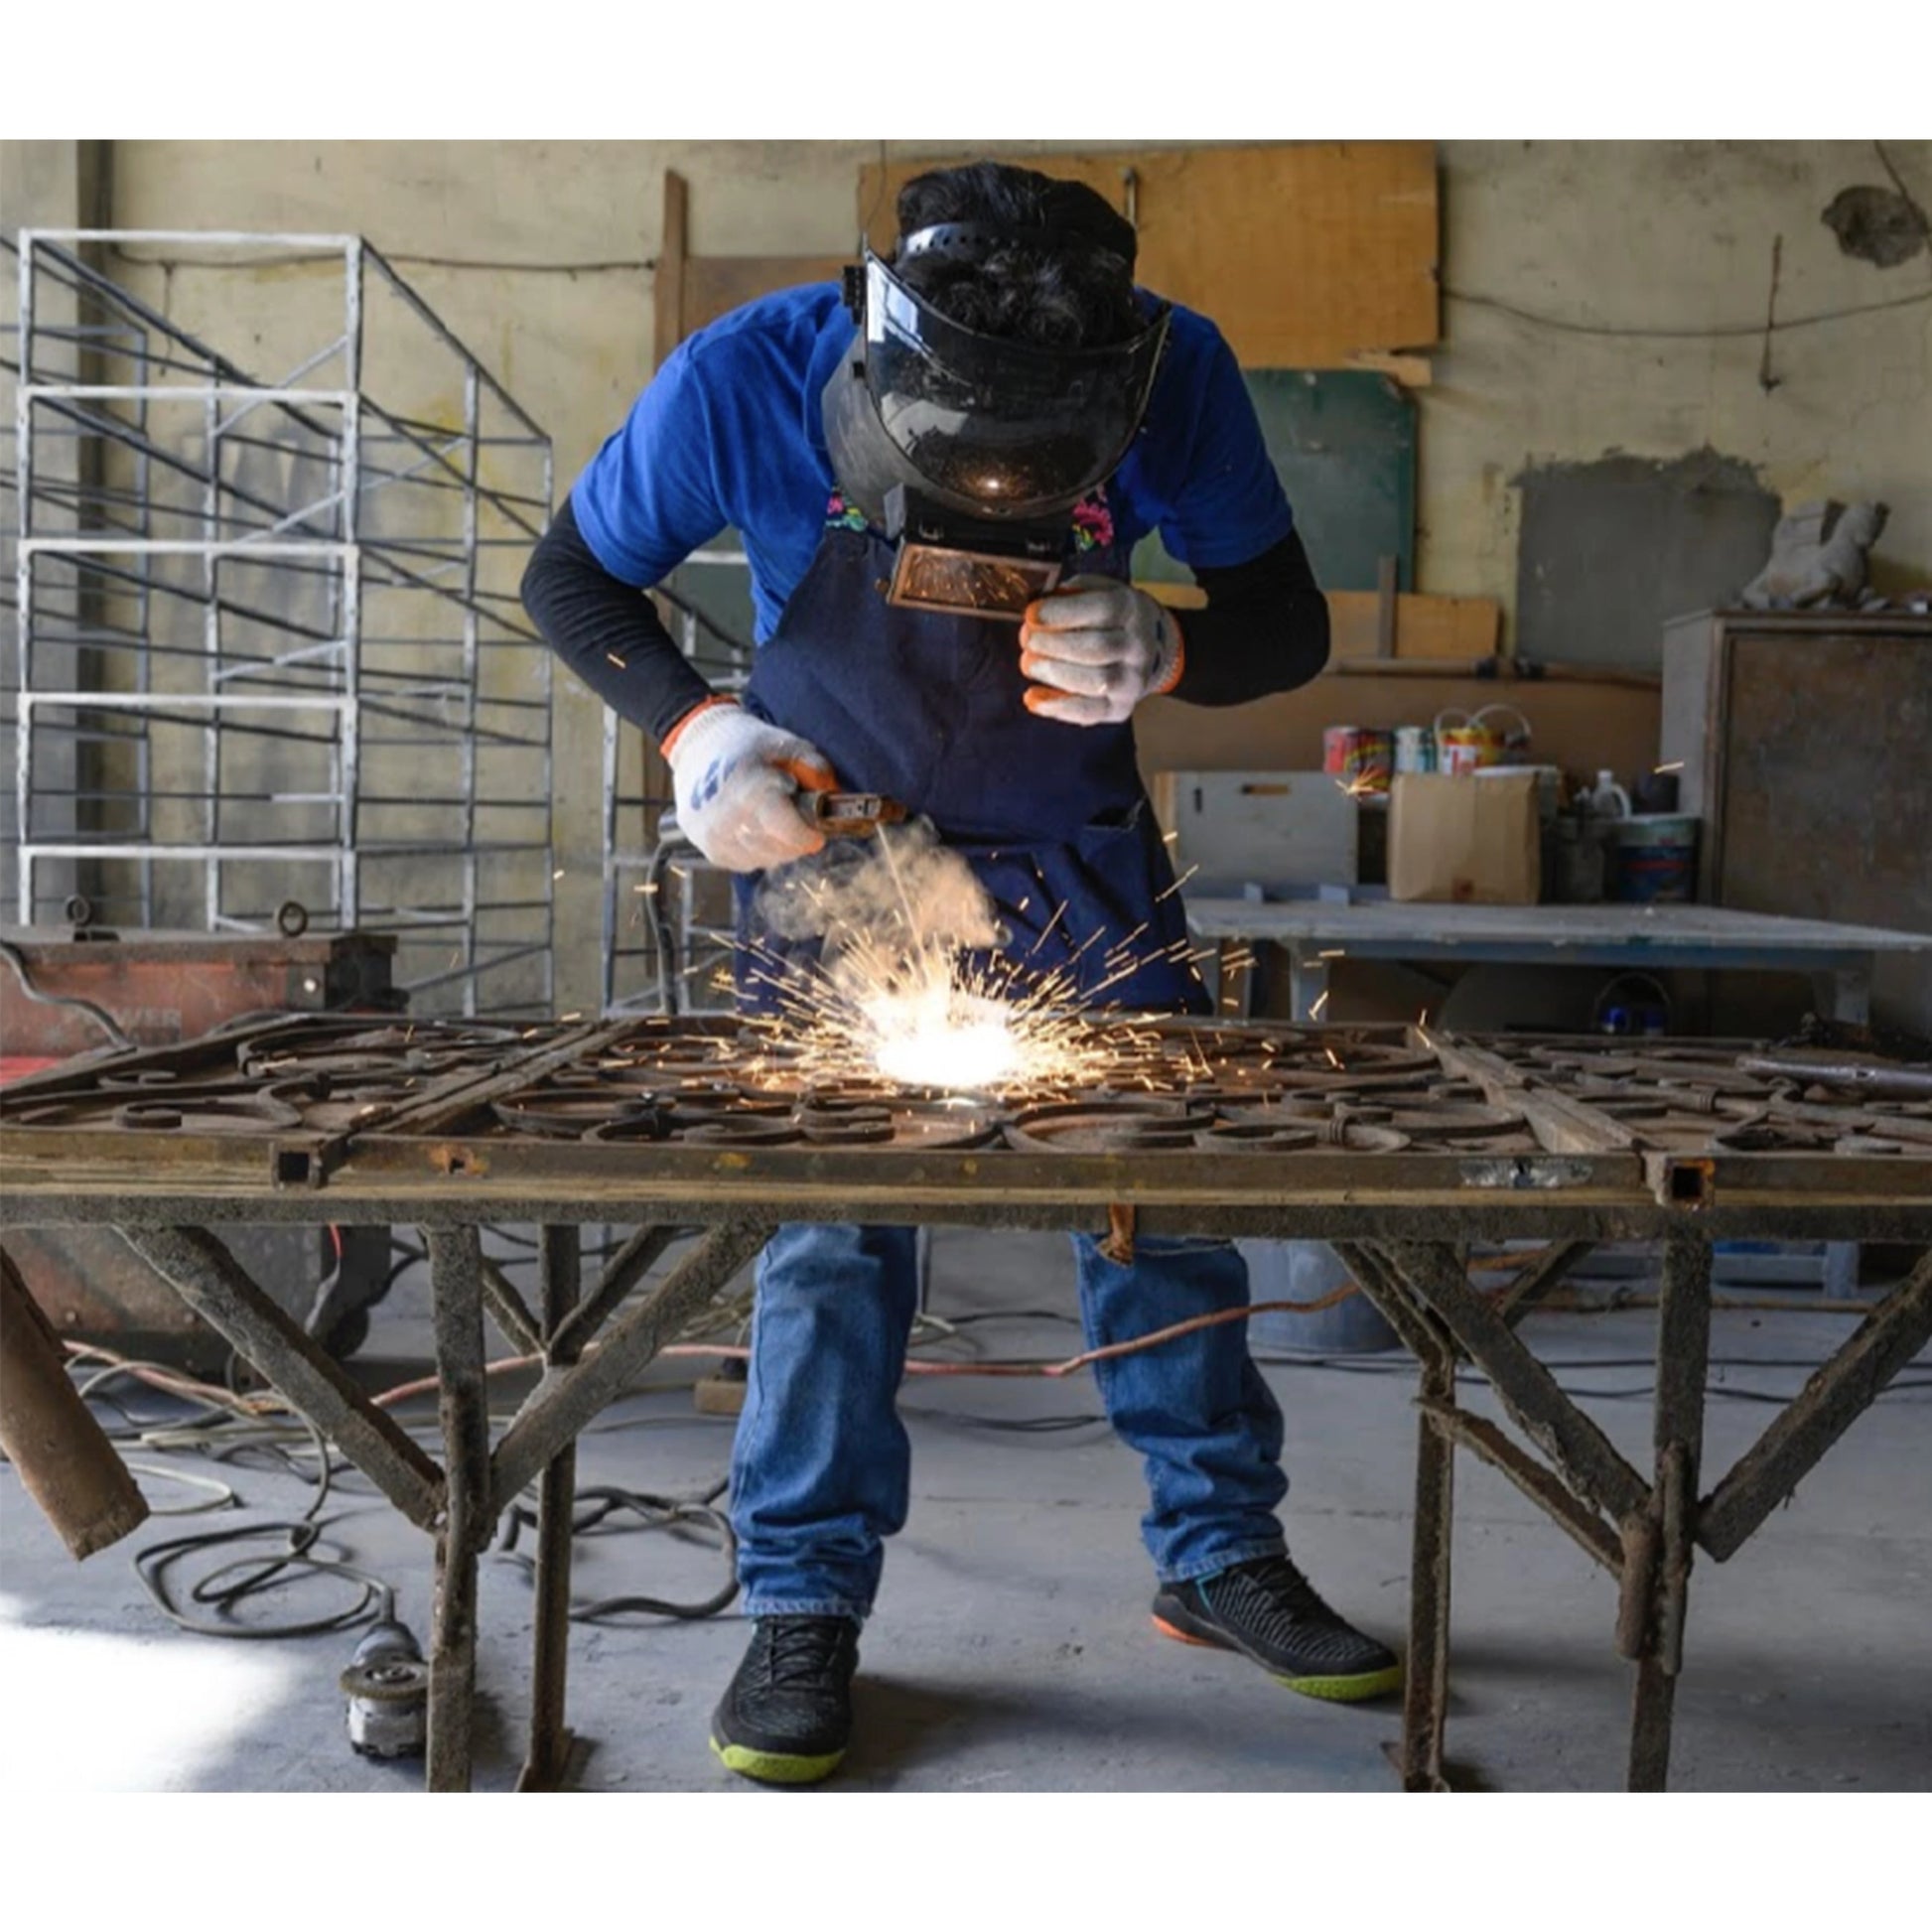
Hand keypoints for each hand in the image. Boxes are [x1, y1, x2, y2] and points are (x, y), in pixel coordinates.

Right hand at [662, 699, 837, 872]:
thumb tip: (833, 797)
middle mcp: (729, 821)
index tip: (817, 830)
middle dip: (796, 839)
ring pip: (766, 860)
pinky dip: (758, 850)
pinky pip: (748, 863)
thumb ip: (815, 769)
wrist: (697, 748)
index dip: (809, 835)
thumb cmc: (746, 745)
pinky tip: (755, 827)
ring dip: (778, 846)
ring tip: (772, 819)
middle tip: (795, 817)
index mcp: (750, 791)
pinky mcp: (710, 851)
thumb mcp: (786, 744)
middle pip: (782, 850)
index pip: (790, 834)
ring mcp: (717, 839)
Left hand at [1018, 575, 1183, 725]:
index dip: (1063, 613)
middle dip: (1054, 645)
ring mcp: (1132, 681)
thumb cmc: (1107, 617)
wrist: (1147, 649)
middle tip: (1027, 640)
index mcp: (1131, 609)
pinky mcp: (1120, 708)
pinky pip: (1089, 712)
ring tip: (1028, 664)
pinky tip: (1032, 697)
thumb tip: (1035, 613)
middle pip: (1099, 648)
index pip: (1103, 609)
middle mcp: (1138, 646)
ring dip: (1055, 673)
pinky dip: (1057, 707)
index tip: (1031, 615)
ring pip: (1097, 682)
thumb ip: (1068, 595)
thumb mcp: (1094, 590)